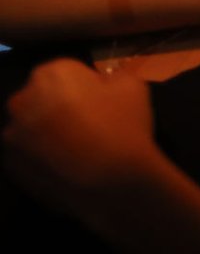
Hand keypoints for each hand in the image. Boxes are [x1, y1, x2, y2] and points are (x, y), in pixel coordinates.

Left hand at [3, 59, 159, 216]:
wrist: (112, 181)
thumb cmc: (123, 127)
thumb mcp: (134, 87)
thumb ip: (116, 75)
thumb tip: (108, 81)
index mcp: (51, 73)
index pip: (69, 72)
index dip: (89, 87)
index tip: (104, 104)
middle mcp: (22, 99)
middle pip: (44, 97)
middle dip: (62, 107)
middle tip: (93, 126)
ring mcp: (12, 135)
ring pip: (34, 127)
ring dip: (51, 132)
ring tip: (81, 149)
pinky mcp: (11, 165)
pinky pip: (29, 154)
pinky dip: (43, 157)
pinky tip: (70, 165)